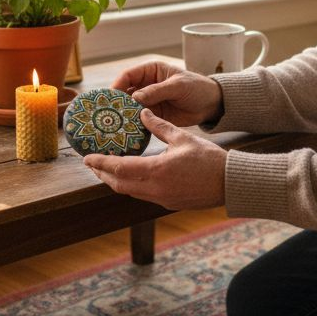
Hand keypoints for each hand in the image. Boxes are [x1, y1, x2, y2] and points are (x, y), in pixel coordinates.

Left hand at [84, 109, 226, 209]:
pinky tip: (131, 176)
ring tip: (108, 169)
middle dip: (103, 174)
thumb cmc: (209, 159)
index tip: (87, 158)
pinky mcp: (167, 203)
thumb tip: (144, 112)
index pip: (120, 168)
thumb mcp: (183, 138)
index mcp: (156, 171)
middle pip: (119, 184)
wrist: (229, 183)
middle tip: (93, 164)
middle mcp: (155, 188)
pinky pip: (142, 195)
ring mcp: (161, 198)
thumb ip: (160, 126)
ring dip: (116, 181)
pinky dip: (131, 186)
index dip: (101, 164)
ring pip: (129, 192)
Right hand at [113, 60, 222, 126]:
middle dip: (116, 103)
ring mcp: (148, 101)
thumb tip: (135, 97)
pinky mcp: (153, 115)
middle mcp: (145, 85)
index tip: (109, 97)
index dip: (117, 85)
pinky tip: (126, 132)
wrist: (211, 104)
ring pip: (129, 108)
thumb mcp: (178, 86)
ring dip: (122, 116)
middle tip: (107, 114)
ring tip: (113, 125)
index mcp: (150, 71)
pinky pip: (139, 120)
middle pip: (125, 93)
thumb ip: (157, 91)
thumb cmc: (197, 88)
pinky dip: (132, 125)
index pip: (128, 75)